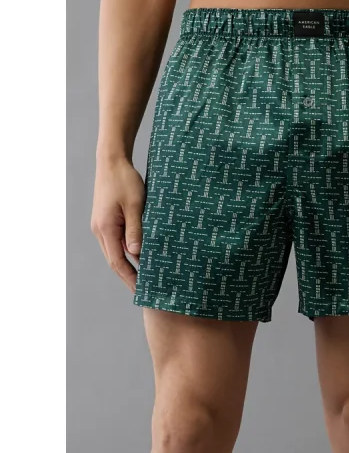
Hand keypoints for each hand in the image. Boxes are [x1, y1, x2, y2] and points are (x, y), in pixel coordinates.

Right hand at [91, 158, 145, 292]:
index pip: (118, 262)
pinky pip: (116, 241)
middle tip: (143, 291)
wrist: (112, 161)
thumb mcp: (135, 205)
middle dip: (128, 276)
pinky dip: (127, 251)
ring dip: (128, 265)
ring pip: (115, 252)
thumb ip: (135, 229)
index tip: (141, 291)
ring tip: (144, 277)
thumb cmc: (125, 180)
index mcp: (106, 229)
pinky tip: (139, 255)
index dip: (130, 278)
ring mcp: (102, 225)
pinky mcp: (106, 220)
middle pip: (114, 261)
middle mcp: (100, 230)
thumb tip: (136, 254)